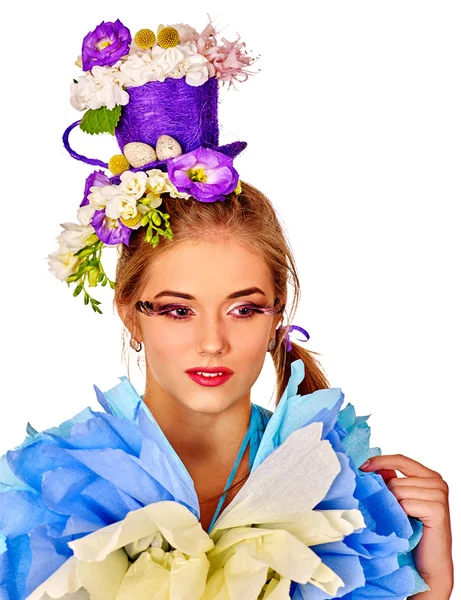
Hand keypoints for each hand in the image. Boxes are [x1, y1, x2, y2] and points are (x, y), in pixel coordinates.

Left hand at [360, 454, 452, 596]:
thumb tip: (370, 465)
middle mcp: (437, 482)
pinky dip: (401, 515)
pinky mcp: (437, 510)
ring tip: (401, 521)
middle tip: (392, 514)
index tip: (362, 466)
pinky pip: (405, 504)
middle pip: (396, 480)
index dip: (380, 461)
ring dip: (394, 508)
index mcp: (430, 476)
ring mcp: (439, 495)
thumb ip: (392, 481)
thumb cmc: (413, 531)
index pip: (400, 459)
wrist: (428, 564)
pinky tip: (407, 525)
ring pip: (398, 491)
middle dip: (387, 496)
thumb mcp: (401, 501)